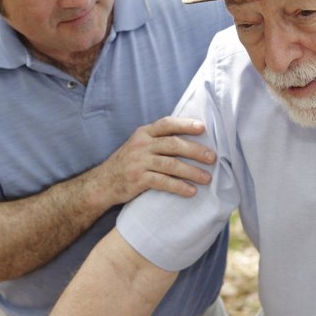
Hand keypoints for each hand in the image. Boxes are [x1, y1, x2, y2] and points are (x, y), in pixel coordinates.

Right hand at [88, 117, 215, 207]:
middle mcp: (142, 145)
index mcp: (144, 133)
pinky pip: (163, 182)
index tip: (203, 127)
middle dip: (195, 150)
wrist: (102, 183)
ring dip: (191, 171)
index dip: (185, 124)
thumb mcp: (140, 144)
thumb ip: (159, 140)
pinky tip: (191, 191)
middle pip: (173, 144)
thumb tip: (191, 138)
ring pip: (171, 164)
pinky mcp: (138, 180)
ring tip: (207, 178)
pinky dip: (179, 186)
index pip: (167, 124)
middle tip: (212, 158)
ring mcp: (139, 162)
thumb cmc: (128, 162)